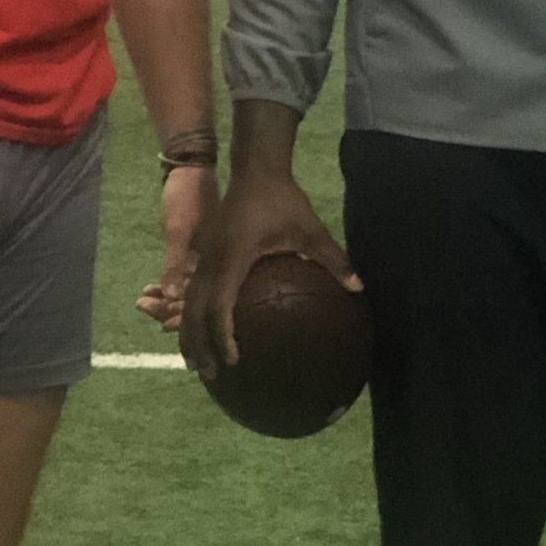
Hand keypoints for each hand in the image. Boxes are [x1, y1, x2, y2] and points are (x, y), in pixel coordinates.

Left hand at [137, 165, 213, 331]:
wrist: (192, 168)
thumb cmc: (187, 196)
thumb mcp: (178, 229)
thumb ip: (176, 264)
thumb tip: (173, 298)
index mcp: (218, 261)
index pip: (204, 301)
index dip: (184, 317)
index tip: (162, 324)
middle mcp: (219, 263)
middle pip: (198, 299)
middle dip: (171, 308)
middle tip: (143, 307)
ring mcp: (211, 257)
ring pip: (192, 289)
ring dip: (168, 297)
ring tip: (143, 301)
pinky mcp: (203, 250)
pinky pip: (189, 276)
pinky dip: (171, 283)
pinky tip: (153, 289)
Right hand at [180, 168, 358, 378]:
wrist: (257, 170)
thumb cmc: (283, 201)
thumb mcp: (309, 229)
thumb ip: (333, 259)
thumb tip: (359, 287)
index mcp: (233, 259)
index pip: (219, 306)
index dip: (222, 336)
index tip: (233, 359)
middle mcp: (211, 261)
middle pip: (192, 311)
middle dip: (198, 345)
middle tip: (209, 375)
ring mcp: (203, 256)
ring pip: (187, 302)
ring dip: (188, 333)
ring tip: (197, 363)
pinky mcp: (204, 253)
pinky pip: (191, 291)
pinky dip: (191, 315)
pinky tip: (200, 330)